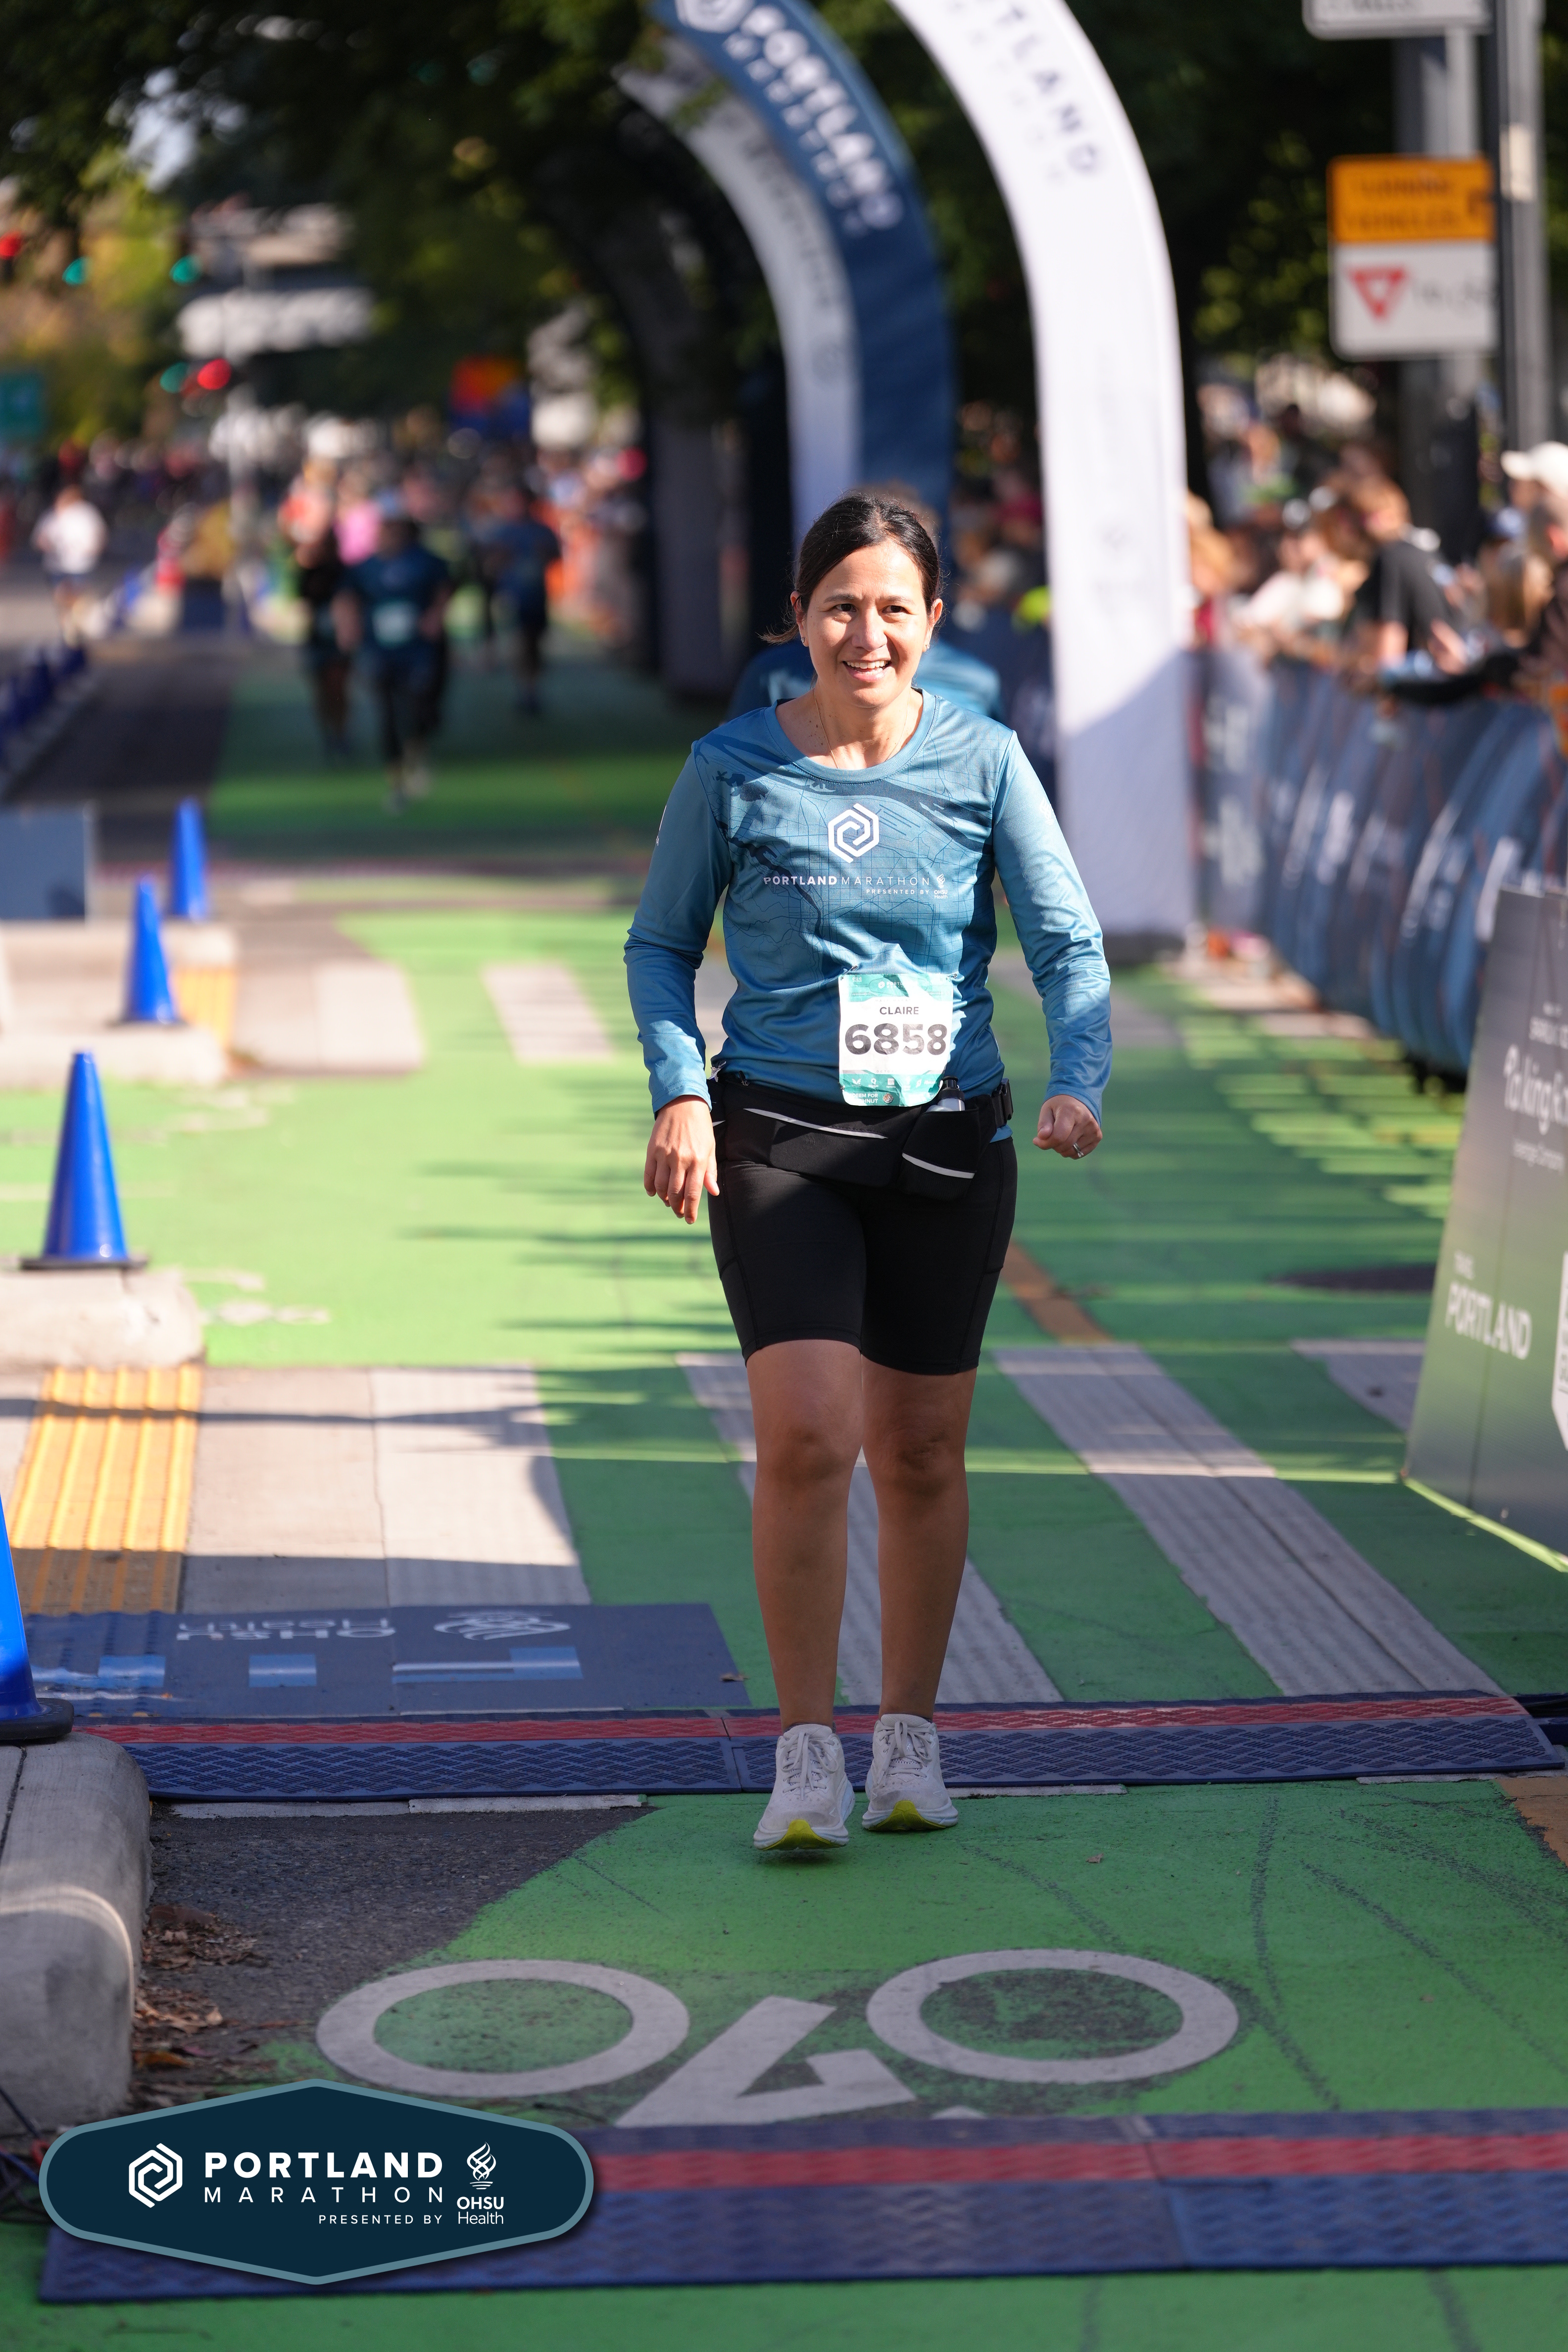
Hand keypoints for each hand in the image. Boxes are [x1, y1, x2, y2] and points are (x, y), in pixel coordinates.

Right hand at [644, 1096, 718, 1223]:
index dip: (690, 1210)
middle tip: (678, 1213)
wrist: (682, 1103)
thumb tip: (713, 1192)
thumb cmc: (700, 1127)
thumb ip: (710, 1171)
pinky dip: (650, 1187)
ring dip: (664, 1198)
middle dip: (677, 1207)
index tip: (689, 1220)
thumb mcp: (710, 1147)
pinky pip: (648, 1174)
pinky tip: (654, 1192)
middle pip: (675, 1193)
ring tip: (668, 1202)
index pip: (693, 1193)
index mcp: (698, 1160)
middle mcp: (680, 1159)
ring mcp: (664, 1154)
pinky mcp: (652, 1150)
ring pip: (661, 1186)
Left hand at [1034, 1094, 1100, 1159]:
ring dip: (1061, 1148)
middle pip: (1064, 1145)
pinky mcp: (1097, 1137)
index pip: (1058, 1137)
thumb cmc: (1059, 1107)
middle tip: (1049, 1136)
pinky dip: (1070, 1151)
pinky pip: (1079, 1154)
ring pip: (1071, 1152)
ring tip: (1060, 1136)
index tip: (1037, 1140)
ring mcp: (1094, 1129)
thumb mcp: (1047, 1110)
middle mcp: (1086, 1120)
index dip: (1045, 1143)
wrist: (1078, 1100)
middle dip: (1052, 1144)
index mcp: (1072, 1111)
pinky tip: (1069, 1139)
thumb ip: (1043, 1124)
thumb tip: (1042, 1137)